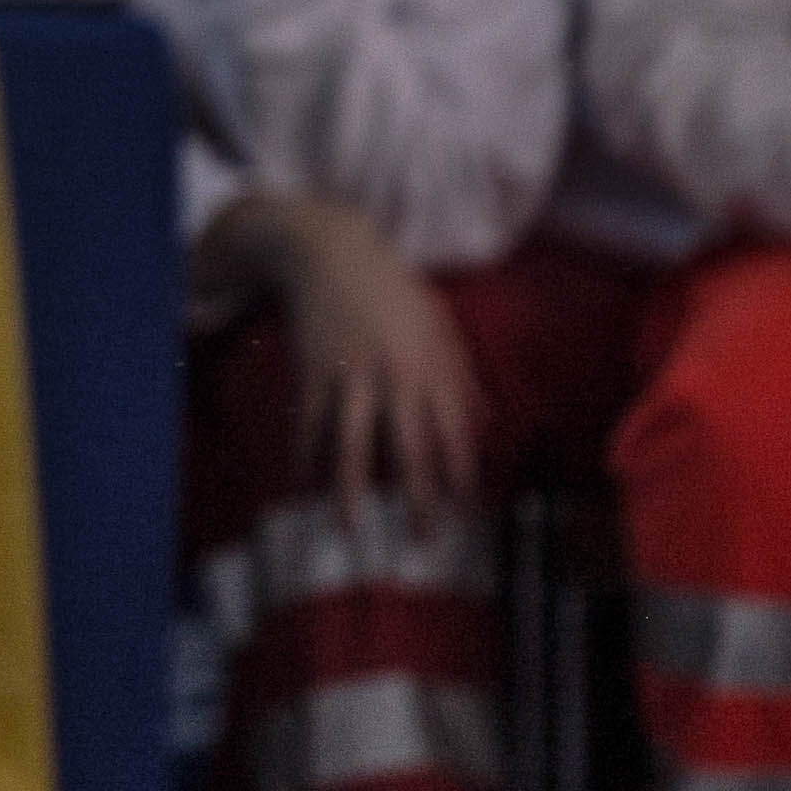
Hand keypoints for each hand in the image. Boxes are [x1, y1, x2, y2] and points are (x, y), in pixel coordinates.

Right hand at [212, 193, 480, 513]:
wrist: (332, 251)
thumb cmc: (393, 289)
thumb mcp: (440, 326)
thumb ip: (463, 377)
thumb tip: (486, 424)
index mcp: (433, 366)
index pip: (454, 433)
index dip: (461, 476)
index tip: (465, 511)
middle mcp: (397, 377)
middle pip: (410, 449)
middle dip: (418, 499)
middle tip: (424, 539)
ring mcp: (352, 376)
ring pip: (352, 445)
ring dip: (350, 491)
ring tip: (349, 527)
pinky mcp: (315, 372)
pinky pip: (311, 424)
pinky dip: (306, 456)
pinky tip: (304, 483)